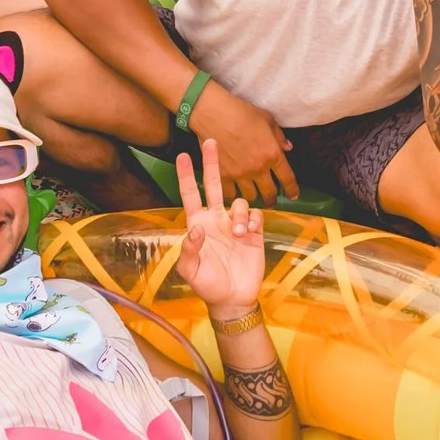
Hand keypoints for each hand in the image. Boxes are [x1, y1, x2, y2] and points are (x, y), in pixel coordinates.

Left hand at [176, 140, 266, 314]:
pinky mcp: (254, 232)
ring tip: (239, 233)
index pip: (190, 194)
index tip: (183, 155)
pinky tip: (250, 232)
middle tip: (211, 141)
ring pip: (240, 202)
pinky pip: (256, 214)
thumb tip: (195, 228)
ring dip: (240, 213)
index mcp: (198, 224)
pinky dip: (254, 219)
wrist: (233, 298)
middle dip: (212, 163)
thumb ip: (189, 250)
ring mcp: (236, 224)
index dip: (186, 175)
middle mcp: (216, 219)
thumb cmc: (207, 284)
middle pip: (215, 184)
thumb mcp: (190, 271)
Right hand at [191, 83, 295, 205]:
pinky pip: (230, 194)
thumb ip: (279, 136)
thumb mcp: (267, 119)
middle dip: (271, 199)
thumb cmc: (241, 112)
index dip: (292, 190)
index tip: (293, 195)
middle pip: (269, 193)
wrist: (213, 114)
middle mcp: (258, 168)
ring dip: (253, 197)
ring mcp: (239, 174)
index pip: (287, 178)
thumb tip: (287, 147)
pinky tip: (233, 193)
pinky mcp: (222, 176)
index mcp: (272, 154)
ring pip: (250, 197)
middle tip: (270, 200)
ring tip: (252, 195)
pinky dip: (233, 195)